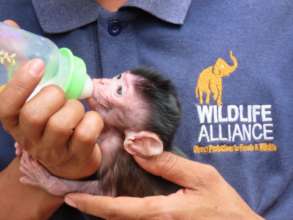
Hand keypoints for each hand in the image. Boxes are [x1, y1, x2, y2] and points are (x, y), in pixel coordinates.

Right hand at [0, 20, 102, 178]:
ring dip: (76, 108)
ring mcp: (53, 151)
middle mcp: (30, 139)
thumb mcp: (37, 103)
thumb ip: (31, 75)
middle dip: (54, 96)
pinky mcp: (76, 157)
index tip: (39, 65)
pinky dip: (94, 121)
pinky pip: (86, 134)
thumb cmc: (53, 124)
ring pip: (62, 123)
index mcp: (16, 123)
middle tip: (62, 95)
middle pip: (34, 115)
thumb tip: (11, 26)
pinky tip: (91, 122)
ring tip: (77, 110)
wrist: (69, 162)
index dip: (20, 84)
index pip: (5, 106)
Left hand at [64, 152, 263, 219]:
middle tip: (78, 194)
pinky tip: (120, 201)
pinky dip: (123, 213)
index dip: (92, 205)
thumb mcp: (201, 177)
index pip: (117, 210)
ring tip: (93, 195)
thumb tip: (139, 149)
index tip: (71, 198)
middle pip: (115, 219)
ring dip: (106, 211)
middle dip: (94, 209)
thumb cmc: (223, 205)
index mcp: (161, 212)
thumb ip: (169, 164)